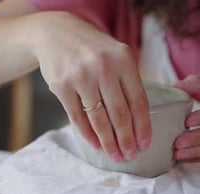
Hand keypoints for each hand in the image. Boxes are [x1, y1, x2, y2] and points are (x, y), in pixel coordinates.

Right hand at [30, 12, 150, 161]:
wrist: (55, 33)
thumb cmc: (91, 49)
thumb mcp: (115, 55)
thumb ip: (127, 81)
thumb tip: (137, 122)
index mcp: (124, 59)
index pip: (138, 101)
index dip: (142, 126)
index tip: (144, 144)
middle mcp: (104, 67)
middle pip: (120, 114)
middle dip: (126, 140)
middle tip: (130, 156)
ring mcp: (81, 76)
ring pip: (99, 119)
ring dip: (108, 142)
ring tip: (114, 155)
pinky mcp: (61, 85)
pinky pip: (77, 117)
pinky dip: (87, 134)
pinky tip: (95, 144)